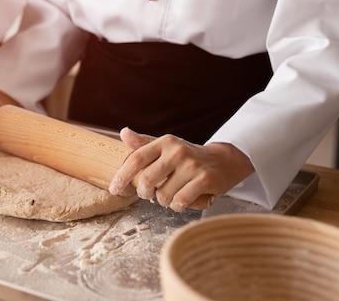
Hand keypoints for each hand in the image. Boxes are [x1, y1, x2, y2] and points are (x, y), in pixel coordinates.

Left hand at [109, 128, 254, 211]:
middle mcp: (177, 151)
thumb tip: (124, 132)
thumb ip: (144, 144)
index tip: (114, 189)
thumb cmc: (187, 157)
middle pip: (147, 180)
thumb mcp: (166, 148)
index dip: (122, 176)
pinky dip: (177, 206)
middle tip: (150, 194)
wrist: (224, 160)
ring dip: (164, 201)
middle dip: (144, 193)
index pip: (136, 159)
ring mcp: (192, 165)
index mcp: (164, 142)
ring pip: (163, 195)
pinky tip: (181, 200)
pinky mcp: (205, 179)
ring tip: (172, 194)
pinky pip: (180, 201)